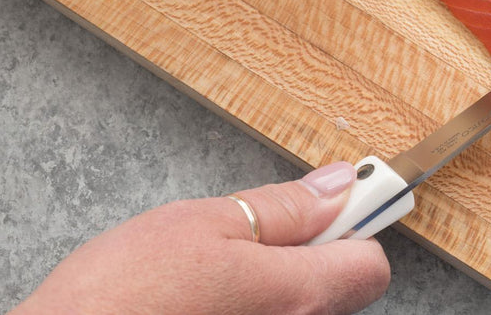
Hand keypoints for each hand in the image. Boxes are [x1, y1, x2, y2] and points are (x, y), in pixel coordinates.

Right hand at [12, 162, 389, 314]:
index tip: (339, 204)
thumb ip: (283, 208)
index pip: (372, 264)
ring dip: (274, 282)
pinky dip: (249, 307)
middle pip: (336, 287)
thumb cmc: (118, 297)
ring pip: (299, 306)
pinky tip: (204, 300)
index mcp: (296, 296)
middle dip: (309, 254)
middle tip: (255, 236)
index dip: (356, 227)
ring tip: (214, 273)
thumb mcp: (203, 224)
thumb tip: (339, 186)